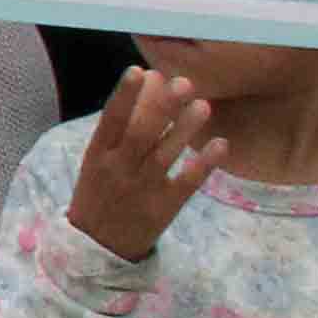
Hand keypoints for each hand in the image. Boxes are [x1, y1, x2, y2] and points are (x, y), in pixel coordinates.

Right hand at [65, 68, 226, 261]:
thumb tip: (149, 82)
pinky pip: (186, 184)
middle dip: (162, 107)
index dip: (124, 96)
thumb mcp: (98, 160)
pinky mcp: (163, 208)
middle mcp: (119, 169)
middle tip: (183, 83)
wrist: (97, 246)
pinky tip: (220, 144)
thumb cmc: (100, 192)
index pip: (110, 120)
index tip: (139, 71)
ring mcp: (142, 189)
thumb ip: (122, 126)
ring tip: (204, 106)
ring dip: (185, 130)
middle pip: (141, 134)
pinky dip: (203, 164)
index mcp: (98, 155)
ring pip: (165, 156)